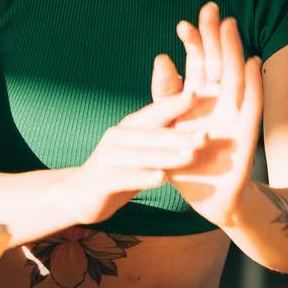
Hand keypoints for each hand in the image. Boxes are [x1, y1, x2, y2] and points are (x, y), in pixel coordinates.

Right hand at [55, 90, 208, 225]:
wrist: (81, 194)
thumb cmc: (122, 167)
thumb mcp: (142, 146)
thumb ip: (163, 129)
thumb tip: (191, 100)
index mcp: (131, 125)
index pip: (156, 111)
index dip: (176, 102)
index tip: (199, 94)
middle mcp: (118, 136)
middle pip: (153, 134)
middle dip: (181, 134)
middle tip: (207, 135)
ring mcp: (108, 157)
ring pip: (142, 155)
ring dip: (167, 155)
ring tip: (191, 156)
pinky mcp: (101, 179)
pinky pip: (125, 177)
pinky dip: (143, 177)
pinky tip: (161, 178)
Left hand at [151, 1, 263, 226]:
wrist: (208, 199)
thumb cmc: (186, 162)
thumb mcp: (168, 125)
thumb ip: (166, 93)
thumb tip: (162, 57)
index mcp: (199, 98)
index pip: (198, 63)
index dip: (194, 42)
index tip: (183, 23)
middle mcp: (219, 101)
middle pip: (219, 62)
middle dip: (215, 36)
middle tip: (211, 8)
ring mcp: (234, 115)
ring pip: (235, 76)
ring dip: (234, 51)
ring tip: (230, 25)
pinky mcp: (245, 134)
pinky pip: (252, 105)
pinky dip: (254, 84)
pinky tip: (254, 62)